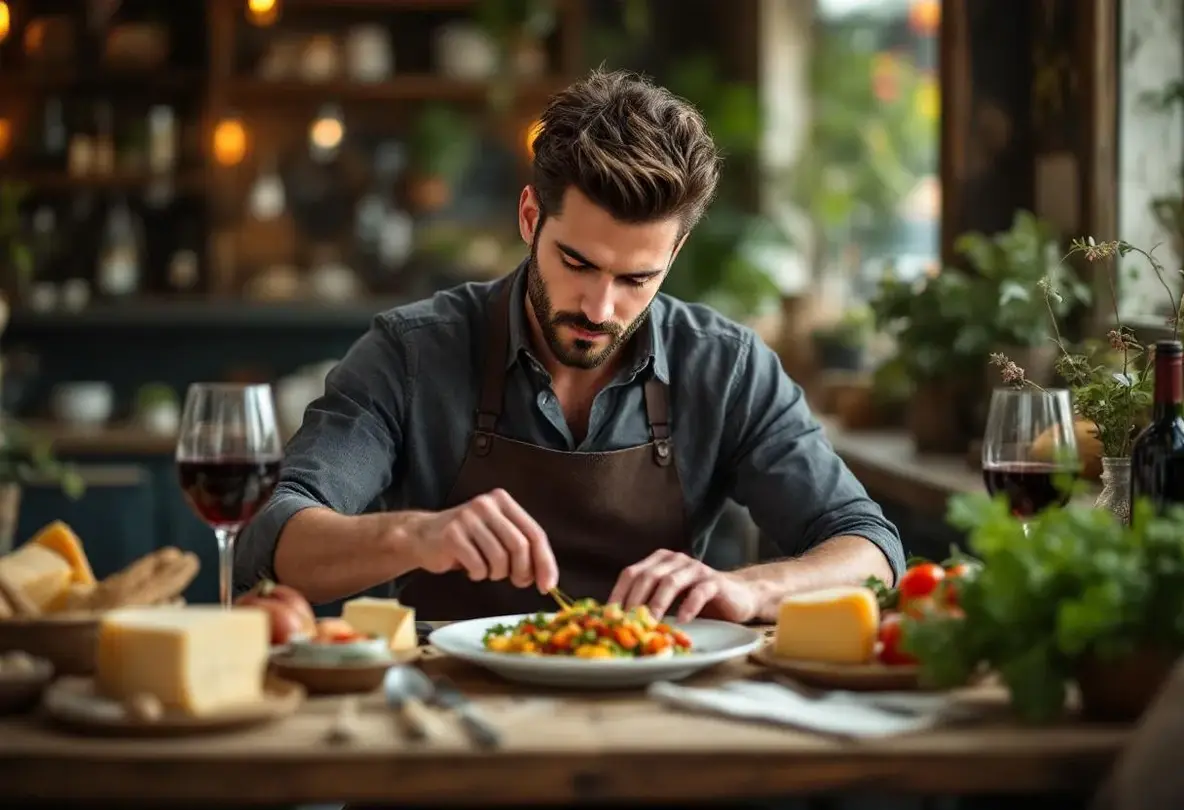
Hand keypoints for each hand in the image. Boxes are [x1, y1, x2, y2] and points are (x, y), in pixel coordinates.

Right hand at [410, 488, 558, 592]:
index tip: (548, 585)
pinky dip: (478, 574)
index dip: (545, 562)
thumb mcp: (497, 535)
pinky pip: (478, 565)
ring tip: (487, 571)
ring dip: (497, 574)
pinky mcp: (452, 535)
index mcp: (503, 501)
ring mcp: (468, 518)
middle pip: (520, 546)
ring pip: (499, 559)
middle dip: (523, 572)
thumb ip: (521, 548)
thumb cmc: (467, 540)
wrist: (422, 536)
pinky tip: (470, 568)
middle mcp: (487, 505)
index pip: (534, 533)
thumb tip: (546, 578)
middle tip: (518, 582)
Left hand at [607, 549, 758, 623]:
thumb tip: (618, 623)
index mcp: (659, 561)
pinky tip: (682, 621)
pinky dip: (689, 606)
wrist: (738, 597)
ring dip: (658, 604)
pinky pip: (699, 592)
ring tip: (651, 623)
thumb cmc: (697, 600)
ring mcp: (696, 569)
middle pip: (648, 576)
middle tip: (627, 622)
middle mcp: (675, 560)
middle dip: (635, 600)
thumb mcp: (669, 599)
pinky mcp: (715, 581)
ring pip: (671, 582)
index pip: (631, 573)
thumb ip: (648, 603)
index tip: (608, 616)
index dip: (618, 593)